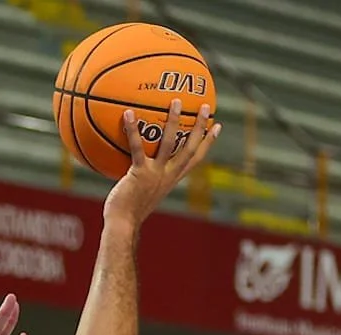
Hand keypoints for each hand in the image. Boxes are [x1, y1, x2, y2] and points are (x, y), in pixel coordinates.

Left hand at [104, 99, 219, 229]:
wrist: (124, 225)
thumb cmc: (129, 212)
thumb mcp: (143, 192)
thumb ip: (145, 177)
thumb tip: (136, 164)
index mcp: (172, 179)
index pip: (195, 158)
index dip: (207, 142)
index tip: (216, 126)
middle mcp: (168, 175)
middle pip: (190, 148)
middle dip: (200, 127)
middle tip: (206, 107)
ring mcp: (155, 174)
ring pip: (169, 144)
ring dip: (173, 122)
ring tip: (175, 101)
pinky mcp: (140, 173)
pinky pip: (137, 148)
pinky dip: (132, 130)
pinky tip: (128, 113)